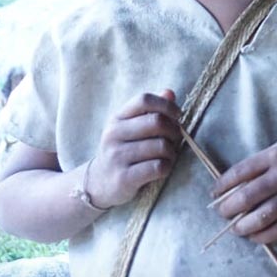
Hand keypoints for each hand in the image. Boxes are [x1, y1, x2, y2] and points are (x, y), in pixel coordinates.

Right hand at [86, 90, 181, 207]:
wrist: (98, 184)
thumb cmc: (123, 151)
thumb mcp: (131, 127)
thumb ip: (151, 110)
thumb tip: (169, 93)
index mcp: (117, 118)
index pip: (144, 100)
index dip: (166, 105)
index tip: (177, 115)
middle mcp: (114, 134)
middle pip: (157, 122)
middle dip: (174, 130)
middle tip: (175, 139)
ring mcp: (117, 156)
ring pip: (161, 146)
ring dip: (172, 151)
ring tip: (168, 156)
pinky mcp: (124, 178)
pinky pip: (158, 167)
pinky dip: (167, 166)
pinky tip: (163, 168)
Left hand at [212, 137, 276, 243]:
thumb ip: (258, 164)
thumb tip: (231, 187)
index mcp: (276, 154)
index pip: (241, 172)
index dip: (223, 185)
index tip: (214, 193)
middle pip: (248, 196)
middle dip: (229, 208)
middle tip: (222, 213)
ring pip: (263, 216)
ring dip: (243, 226)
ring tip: (236, 228)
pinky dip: (264, 235)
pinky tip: (254, 235)